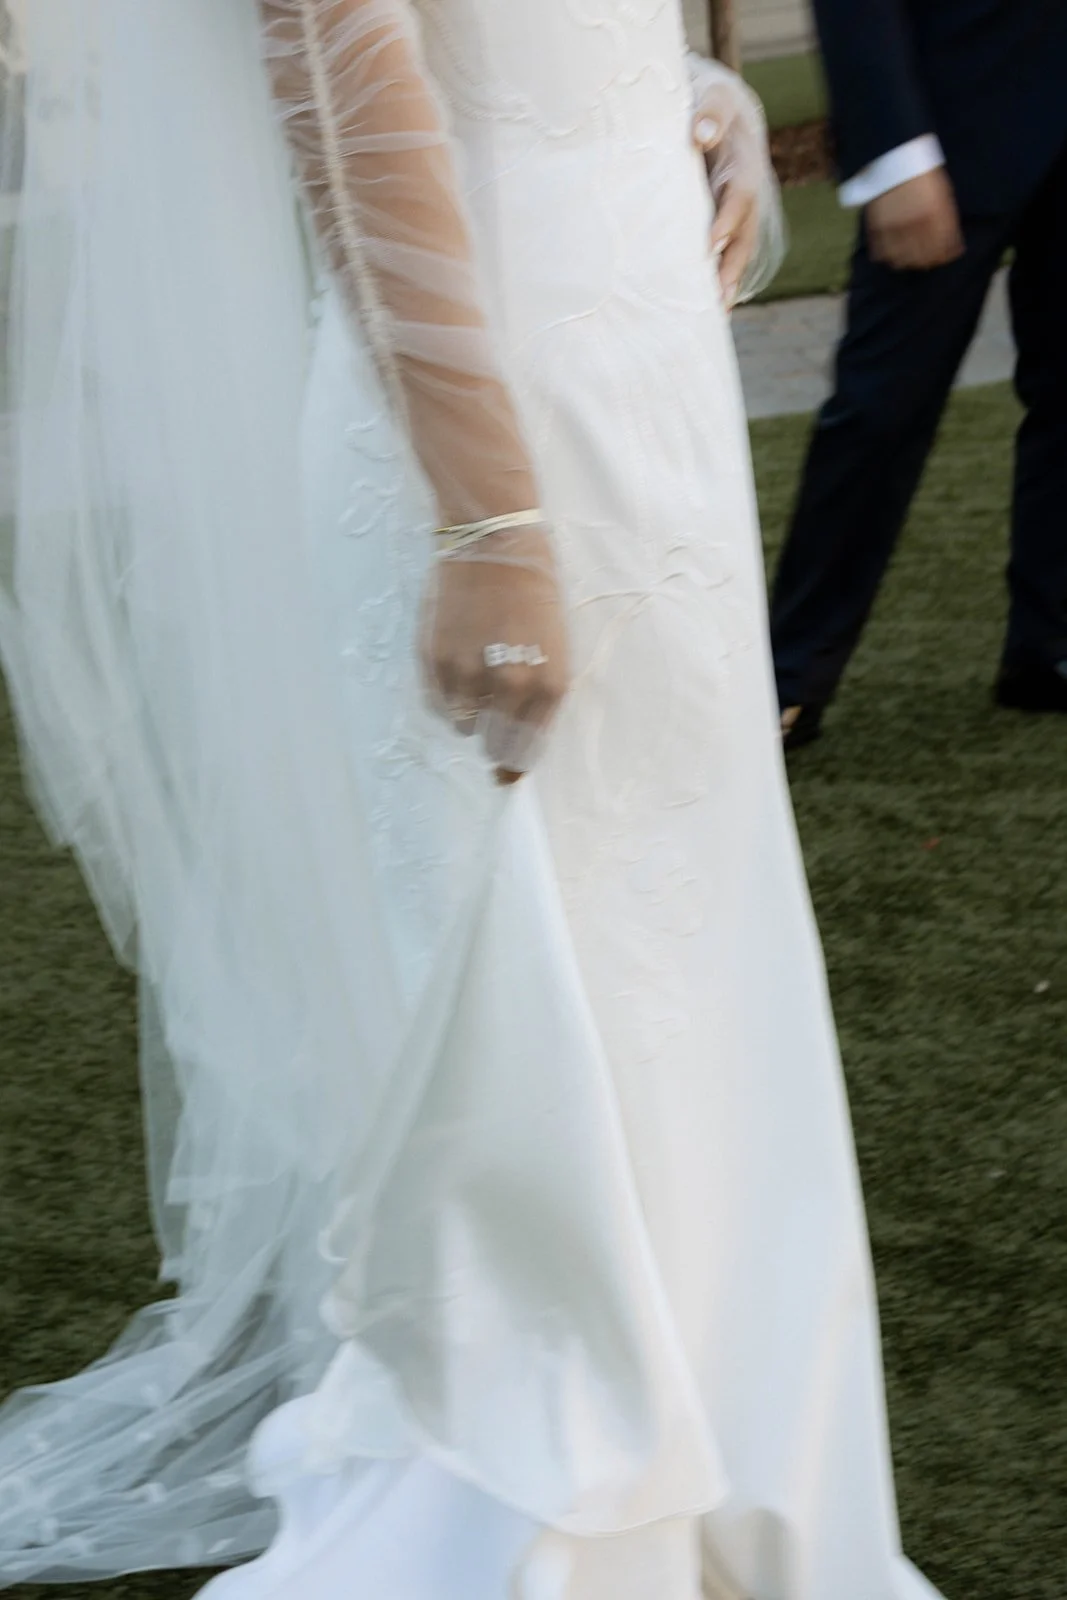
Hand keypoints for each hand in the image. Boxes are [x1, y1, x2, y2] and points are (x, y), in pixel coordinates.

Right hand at [422, 523, 570, 783]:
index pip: (527, 749)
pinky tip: (455, 670)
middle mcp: (512, 687)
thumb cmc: (535, 588)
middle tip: (489, 726)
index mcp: (549, 685)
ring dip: (468, 714)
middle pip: (495, 745)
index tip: (505, 773)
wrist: (495, 540)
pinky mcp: (437, 660)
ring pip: (464, 724)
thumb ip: (539, 695)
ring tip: (473, 683)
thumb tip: (515, 736)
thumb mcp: (555, 646)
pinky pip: (438, 701)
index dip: (514, 765)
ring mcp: (470, 675)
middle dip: (493, 742)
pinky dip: (445, 696)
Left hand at [690, 69, 780, 307]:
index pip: (740, 196)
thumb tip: (700, 133)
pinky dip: (721, 281)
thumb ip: (709, 112)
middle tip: (718, 297)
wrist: (723, 112)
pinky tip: (709, 310)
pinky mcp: (728, 225)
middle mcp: (748, 195)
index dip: (727, 220)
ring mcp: (740, 213)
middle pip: (745, 235)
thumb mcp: (713, 98)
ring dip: (729, 283)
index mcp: (745, 165)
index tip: (709, 245)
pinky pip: (728, 255)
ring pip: (739, 252)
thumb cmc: (712, 104)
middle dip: (732, 267)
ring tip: (716, 315)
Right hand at [866, 168, 964, 270]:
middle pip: (922, 256)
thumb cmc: (922, 173)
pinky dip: (887, 256)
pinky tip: (891, 254)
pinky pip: (881, 250)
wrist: (895, 155)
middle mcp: (915, 222)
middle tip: (927, 262)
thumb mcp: (942, 192)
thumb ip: (947, 219)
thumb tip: (953, 245)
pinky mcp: (878, 224)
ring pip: (901, 258)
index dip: (944, 255)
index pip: (942, 247)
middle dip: (926, 261)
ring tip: (908, 260)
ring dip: (906, 262)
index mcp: (935, 214)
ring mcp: (895, 225)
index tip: (945, 257)